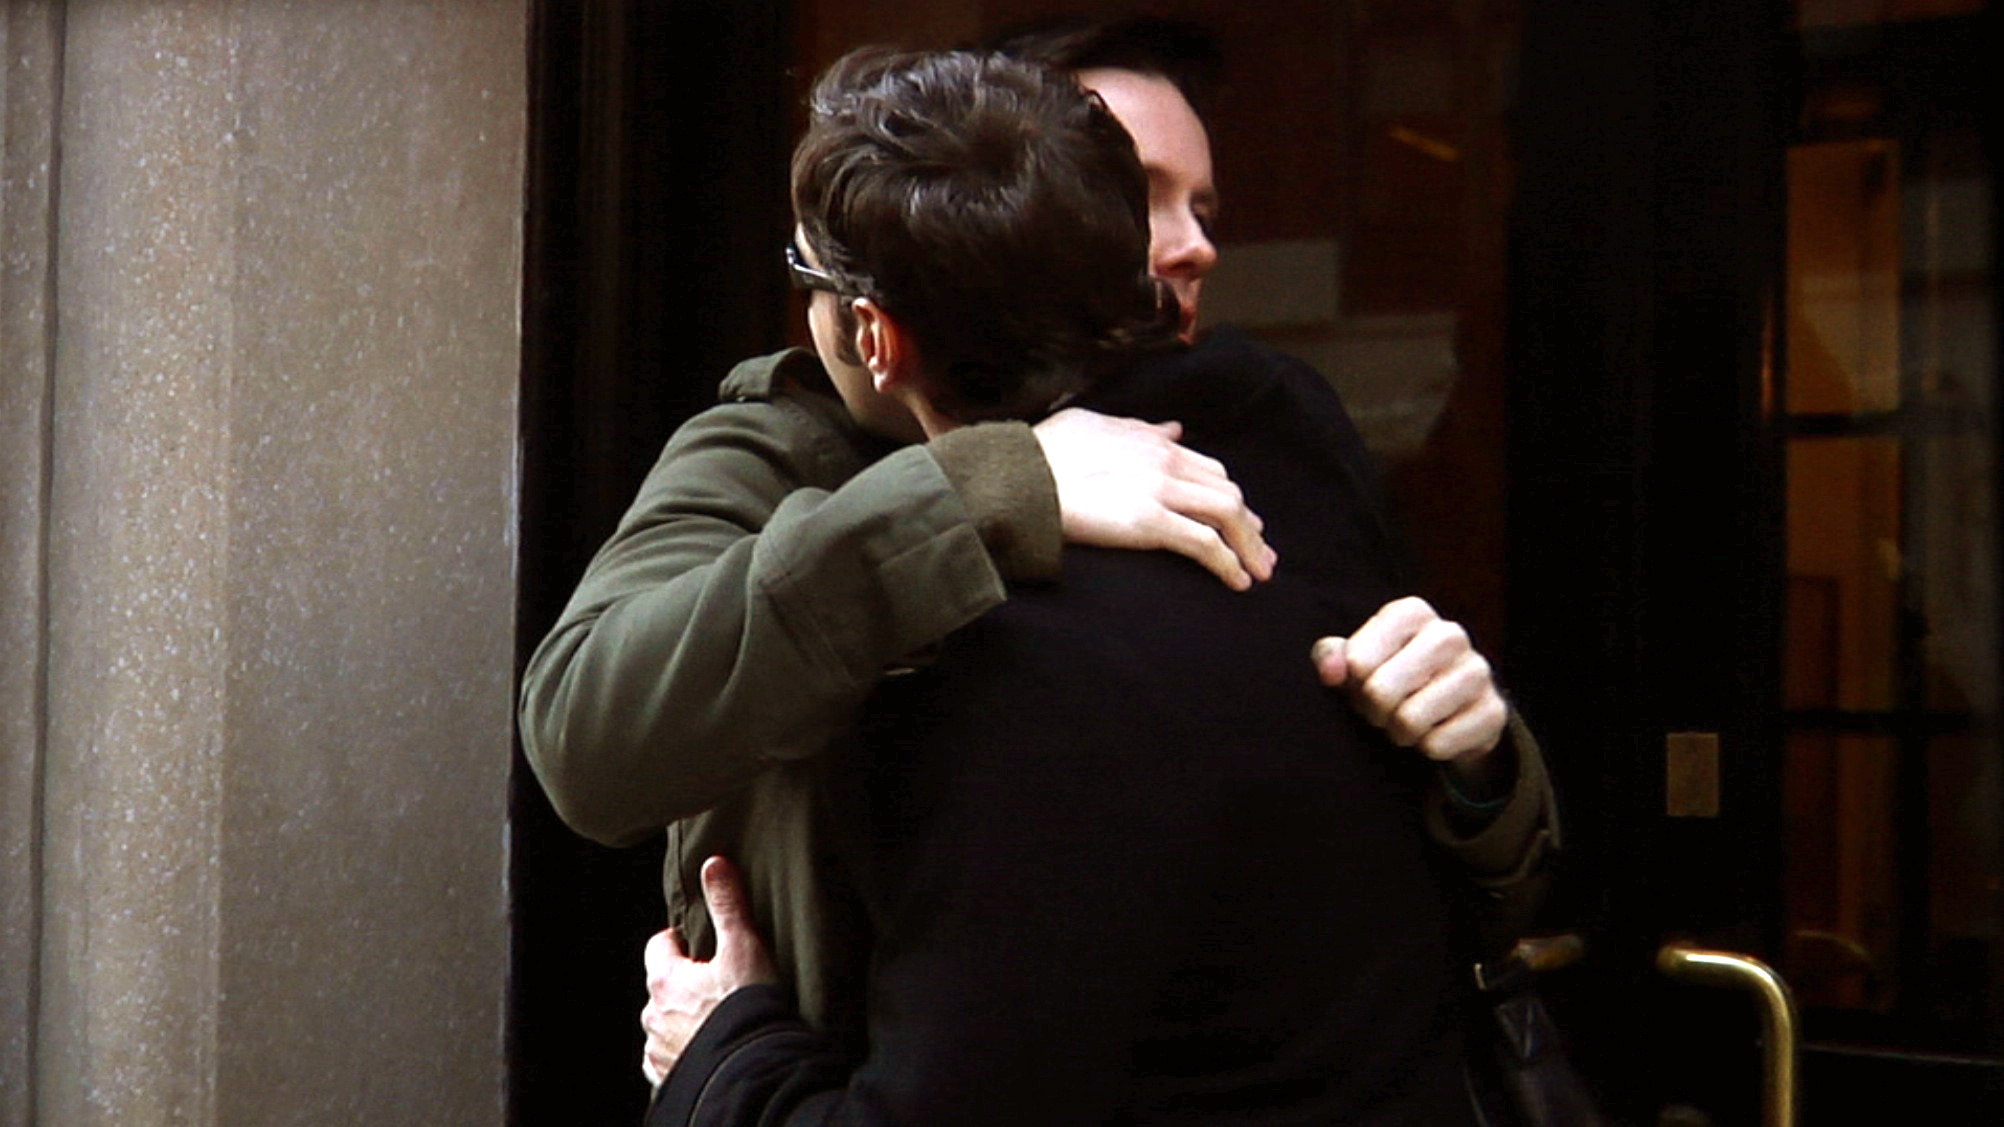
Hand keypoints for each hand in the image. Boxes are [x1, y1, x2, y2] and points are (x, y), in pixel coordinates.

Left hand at [640, 856, 776, 1088]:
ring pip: (664, 1023)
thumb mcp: (744, 947)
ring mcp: (658, 1050)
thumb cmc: (747, 1009)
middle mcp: (653, 1015)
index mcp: (665, 980)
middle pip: (662, 986)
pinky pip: (668, 1058)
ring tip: (717, 1019)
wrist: (752, 1071)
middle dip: (684, 981)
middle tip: (718, 982)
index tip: (701, 943)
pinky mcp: (668, 1077)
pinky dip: (683, 1051)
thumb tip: (714, 864)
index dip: (679, 939)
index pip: (658, 945)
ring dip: (683, 1019)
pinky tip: (709, 1048)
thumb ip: (728, 904)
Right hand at [1033, 407, 1275, 590]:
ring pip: (1226, 515)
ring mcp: (1159, 490)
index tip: (1243, 520)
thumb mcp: (1094, 424)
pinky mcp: (1149, 522)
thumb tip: (1172, 429)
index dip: (1231, 497)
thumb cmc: (1043, 454)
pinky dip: (1228, 563)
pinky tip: (1237, 581)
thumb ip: (1137, 429)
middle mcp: (1164, 460)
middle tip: (1262, 552)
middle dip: (1250, 525)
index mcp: (1152, 441)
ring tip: (1258, 572)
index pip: (1209, 469)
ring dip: (1249, 546)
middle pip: (1227, 492)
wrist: (1020, 478)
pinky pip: (1204, 543)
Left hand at [1311, 596, 1506, 764]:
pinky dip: (1427, 748)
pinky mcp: (1494, 710)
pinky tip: (1436, 730)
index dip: (1353, 684)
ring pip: (1409, 721)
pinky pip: (1437, 745)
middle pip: (1380, 691)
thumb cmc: (1392, 674)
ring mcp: (1477, 671)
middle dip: (1374, 711)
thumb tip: (1329, 672)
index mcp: (1412, 612)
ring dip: (1399, 732)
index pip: (1357, 662)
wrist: (1451, 705)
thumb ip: (1331, 657)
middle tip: (1385, 709)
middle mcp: (1449, 634)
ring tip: (1408, 720)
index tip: (1367, 683)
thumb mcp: (1356, 659)